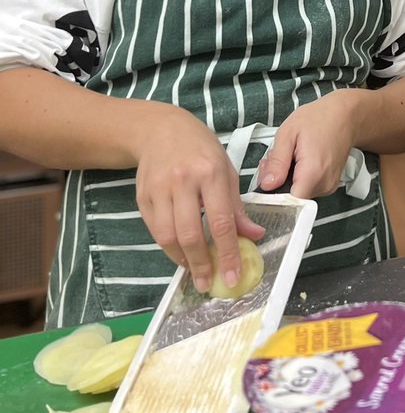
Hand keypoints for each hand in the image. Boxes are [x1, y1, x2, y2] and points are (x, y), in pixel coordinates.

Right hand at [132, 105, 264, 292]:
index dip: (227, 253)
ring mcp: (159, 189)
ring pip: (168, 237)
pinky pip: (155, 231)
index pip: (221, 221)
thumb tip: (254, 236)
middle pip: (191, 234)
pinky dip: (168, 247)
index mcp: (210, 172)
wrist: (160, 129)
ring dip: (183, 260)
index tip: (233, 276)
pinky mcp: (142, 197)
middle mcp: (183, 181)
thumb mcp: (226, 169)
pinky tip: (180, 254)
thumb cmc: (200, 148)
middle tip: (209, 283)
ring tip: (195, 272)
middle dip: (202, 264)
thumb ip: (237, 206)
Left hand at [257, 90, 358, 198]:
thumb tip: (266, 185)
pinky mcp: (329, 185)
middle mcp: (324, 184)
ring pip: (298, 194)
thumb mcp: (289, 133)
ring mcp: (328, 187)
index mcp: (313, 173)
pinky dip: (297, 179)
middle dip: (276, 183)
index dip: (272, 197)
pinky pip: (307, 189)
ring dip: (286, 180)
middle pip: (291, 198)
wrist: (345, 116)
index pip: (288, 203)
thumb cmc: (319, 119)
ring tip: (287, 157)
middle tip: (272, 160)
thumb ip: (277, 162)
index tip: (265, 182)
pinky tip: (297, 161)